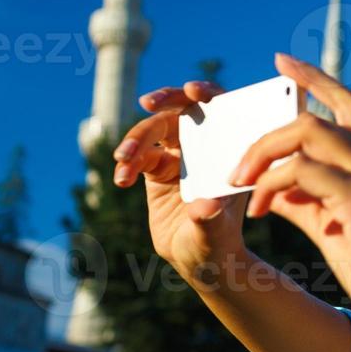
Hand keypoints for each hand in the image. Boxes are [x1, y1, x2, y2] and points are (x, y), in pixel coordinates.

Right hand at [111, 80, 248, 281]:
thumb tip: (205, 207)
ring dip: (136, 138)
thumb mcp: (216, 234)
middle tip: (148, 102)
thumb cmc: (218, 244)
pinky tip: (121, 179)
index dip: (208, 93)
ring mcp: (180, 156)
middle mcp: (206, 147)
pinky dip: (127, 163)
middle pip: (182, 110)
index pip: (222, 109)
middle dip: (165, 100)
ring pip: (154, 131)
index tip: (193, 90)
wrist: (200, 261)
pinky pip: (138, 156)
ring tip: (123, 159)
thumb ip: (209, 220)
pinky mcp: (157, 170)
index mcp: (229, 150)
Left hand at [230, 52, 350, 347]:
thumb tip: (268, 186)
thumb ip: (304, 200)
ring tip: (239, 183)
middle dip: (265, 132)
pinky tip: (258, 210)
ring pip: (305, 131)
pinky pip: (301, 171)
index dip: (315, 78)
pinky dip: (271, 184)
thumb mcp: (336, 224)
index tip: (282, 63)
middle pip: (314, 115)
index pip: (347, 101)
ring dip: (263, 153)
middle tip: (235, 166)